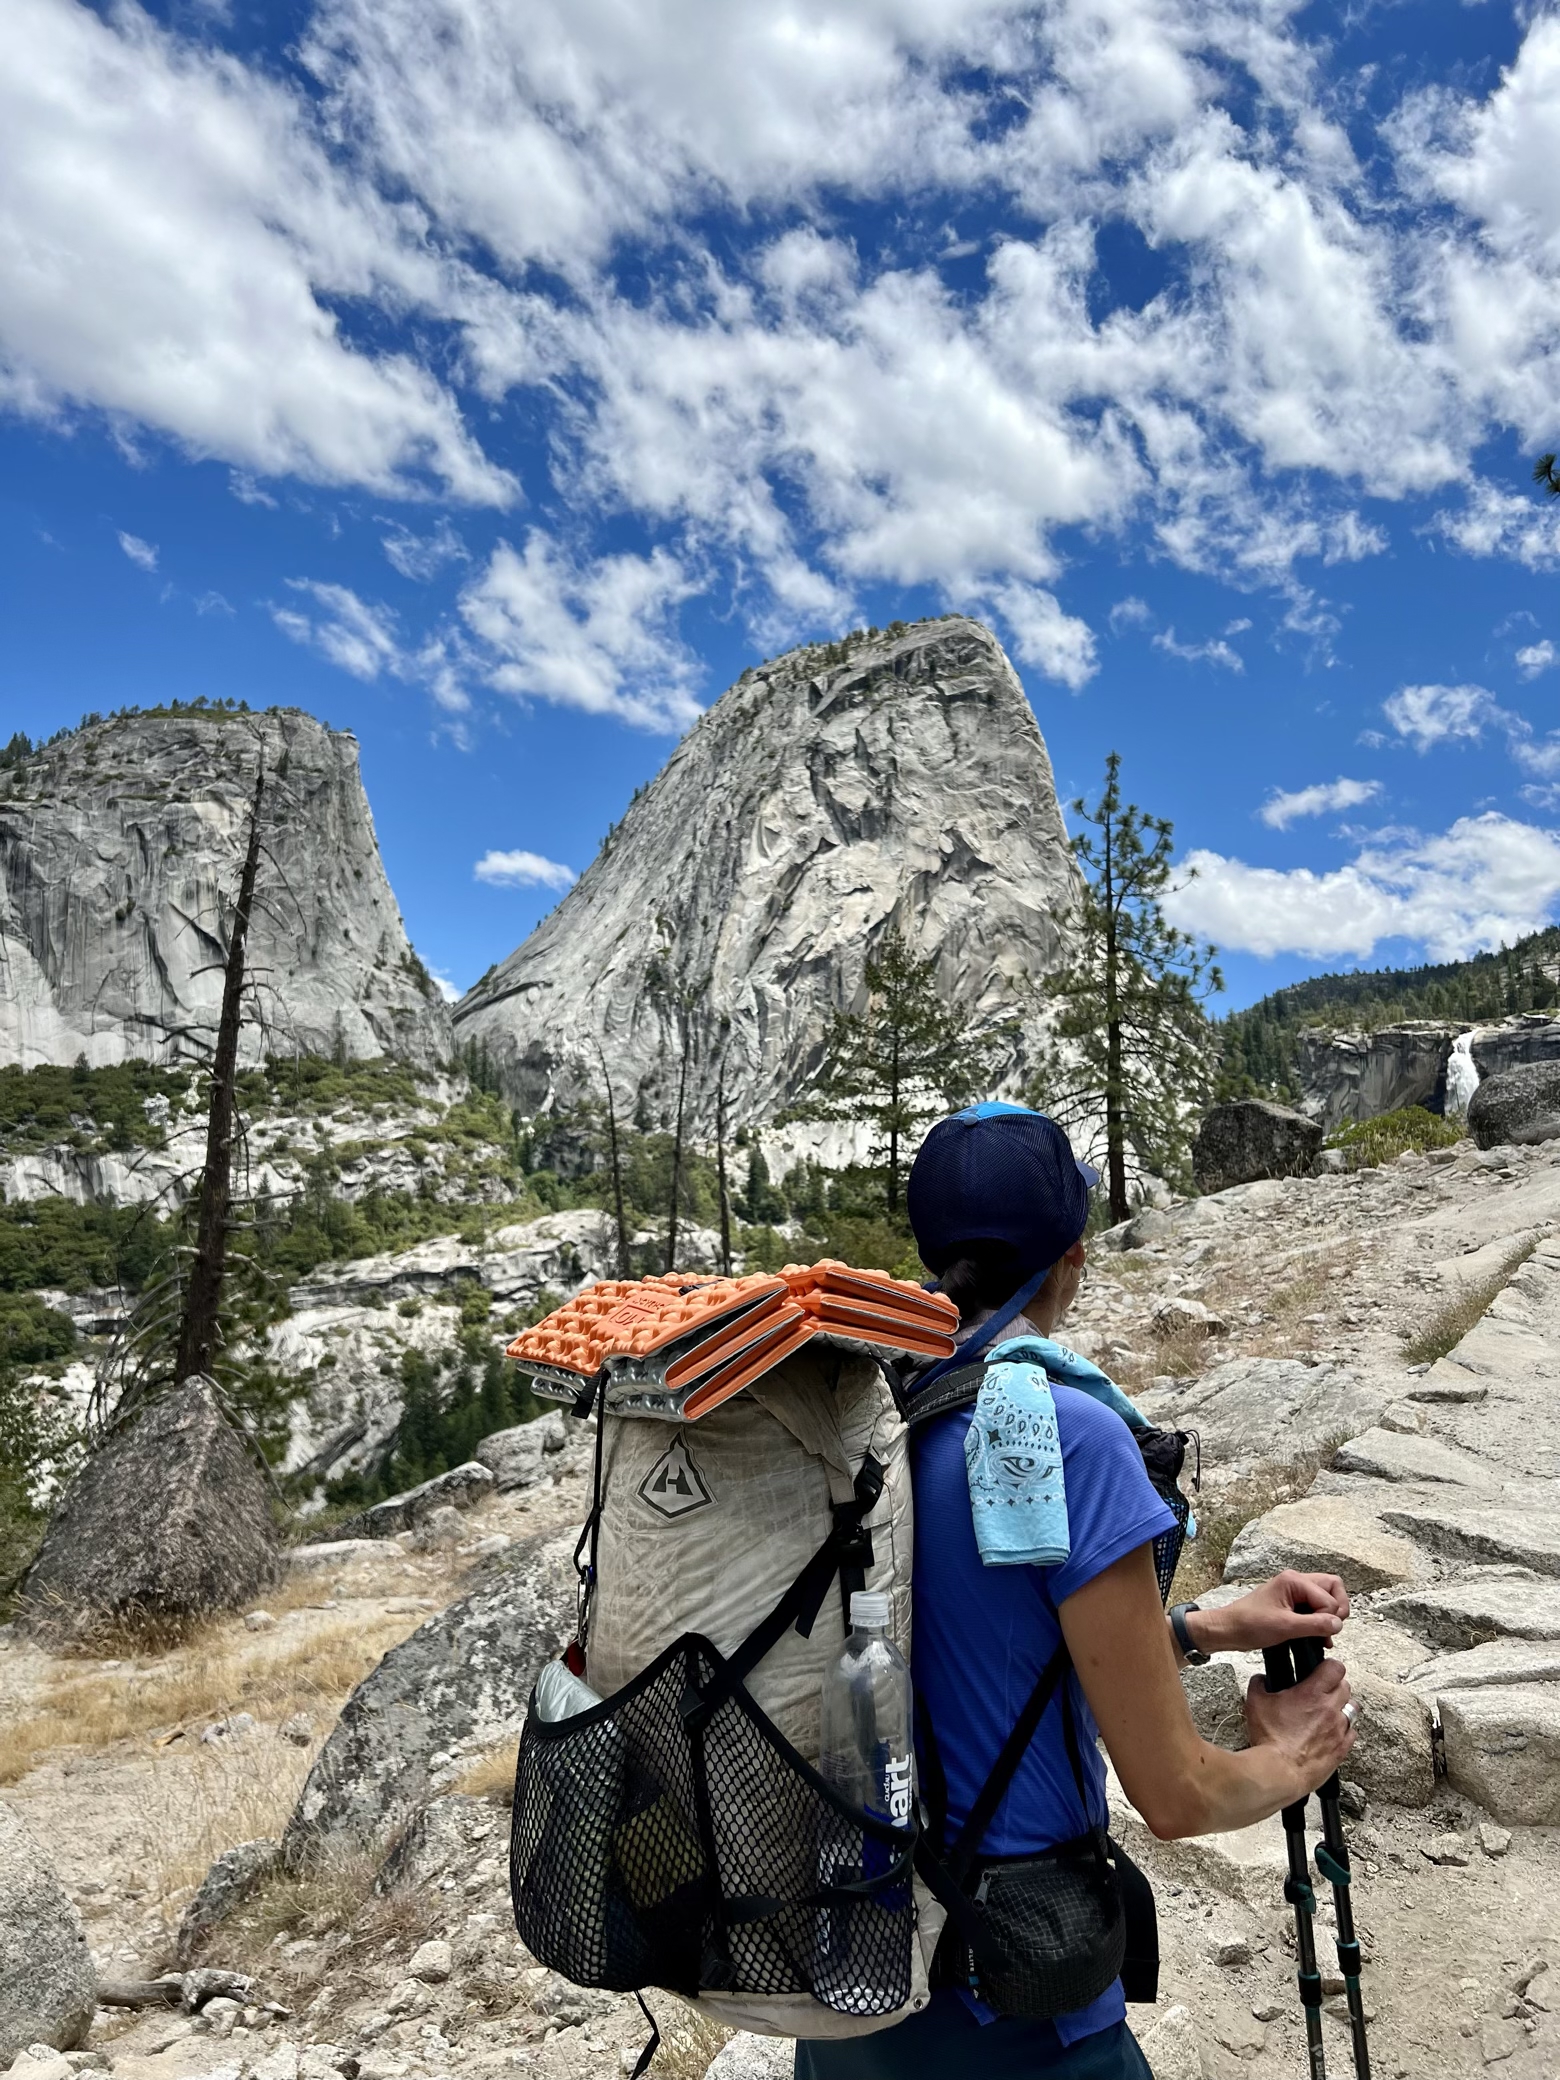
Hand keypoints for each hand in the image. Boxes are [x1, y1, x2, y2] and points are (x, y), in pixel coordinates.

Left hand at [1192, 1571, 1349, 1655]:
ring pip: (1324, 1598)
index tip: (1322, 1632)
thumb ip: (1314, 1624)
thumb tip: (1339, 1624)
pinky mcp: (1291, 1605)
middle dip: (1336, 1609)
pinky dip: (1319, 1622)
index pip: (1329, 1595)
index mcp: (1294, 1581)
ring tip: (1323, 1637)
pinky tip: (1318, 1639)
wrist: (1228, 1630)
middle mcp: (1296, 1582)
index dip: (1330, 1616)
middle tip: (1329, 1629)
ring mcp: (1293, 1593)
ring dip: (1328, 1617)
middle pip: (1332, 1588)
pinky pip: (1314, 1608)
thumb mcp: (1285, 1627)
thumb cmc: (1251, 1625)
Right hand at [1243, 1655, 1355, 1795]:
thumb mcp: (1255, 1703)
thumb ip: (1259, 1684)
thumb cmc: (1270, 1739)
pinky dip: (1344, 1730)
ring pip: (1352, 1709)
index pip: (1335, 1667)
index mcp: (1312, 1693)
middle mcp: (1330, 1709)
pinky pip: (1352, 1733)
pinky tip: (1331, 1732)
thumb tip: (1261, 1679)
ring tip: (1328, 1712)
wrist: (1279, 1771)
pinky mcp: (1342, 1749)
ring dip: (1341, 1707)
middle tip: (1321, 1691)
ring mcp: (1339, 1730)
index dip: (1329, 1666)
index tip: (1322, 1670)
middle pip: (1346, 1686)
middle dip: (1334, 1686)